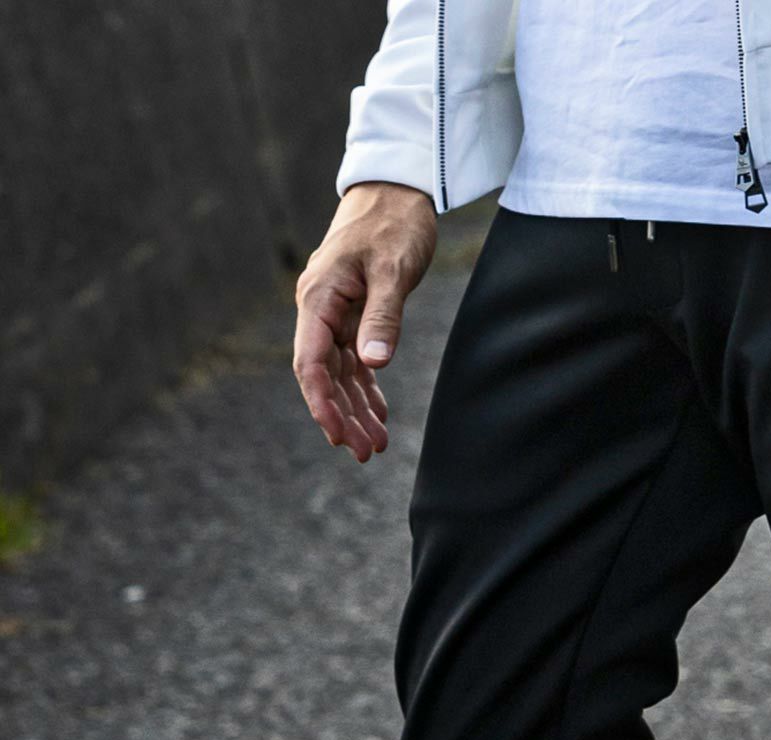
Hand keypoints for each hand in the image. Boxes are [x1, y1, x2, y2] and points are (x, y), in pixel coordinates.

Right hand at [293, 182, 437, 461]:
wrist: (395, 190)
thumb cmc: (394, 223)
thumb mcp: (393, 268)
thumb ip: (384, 316)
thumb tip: (373, 363)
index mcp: (319, 297)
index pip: (310, 361)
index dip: (321, 401)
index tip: (337, 433)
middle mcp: (320, 309)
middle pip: (324, 375)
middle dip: (342, 416)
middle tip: (365, 453)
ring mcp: (335, 313)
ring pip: (340, 373)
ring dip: (355, 410)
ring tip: (375, 446)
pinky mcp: (354, 314)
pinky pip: (354, 361)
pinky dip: (366, 389)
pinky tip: (380, 415)